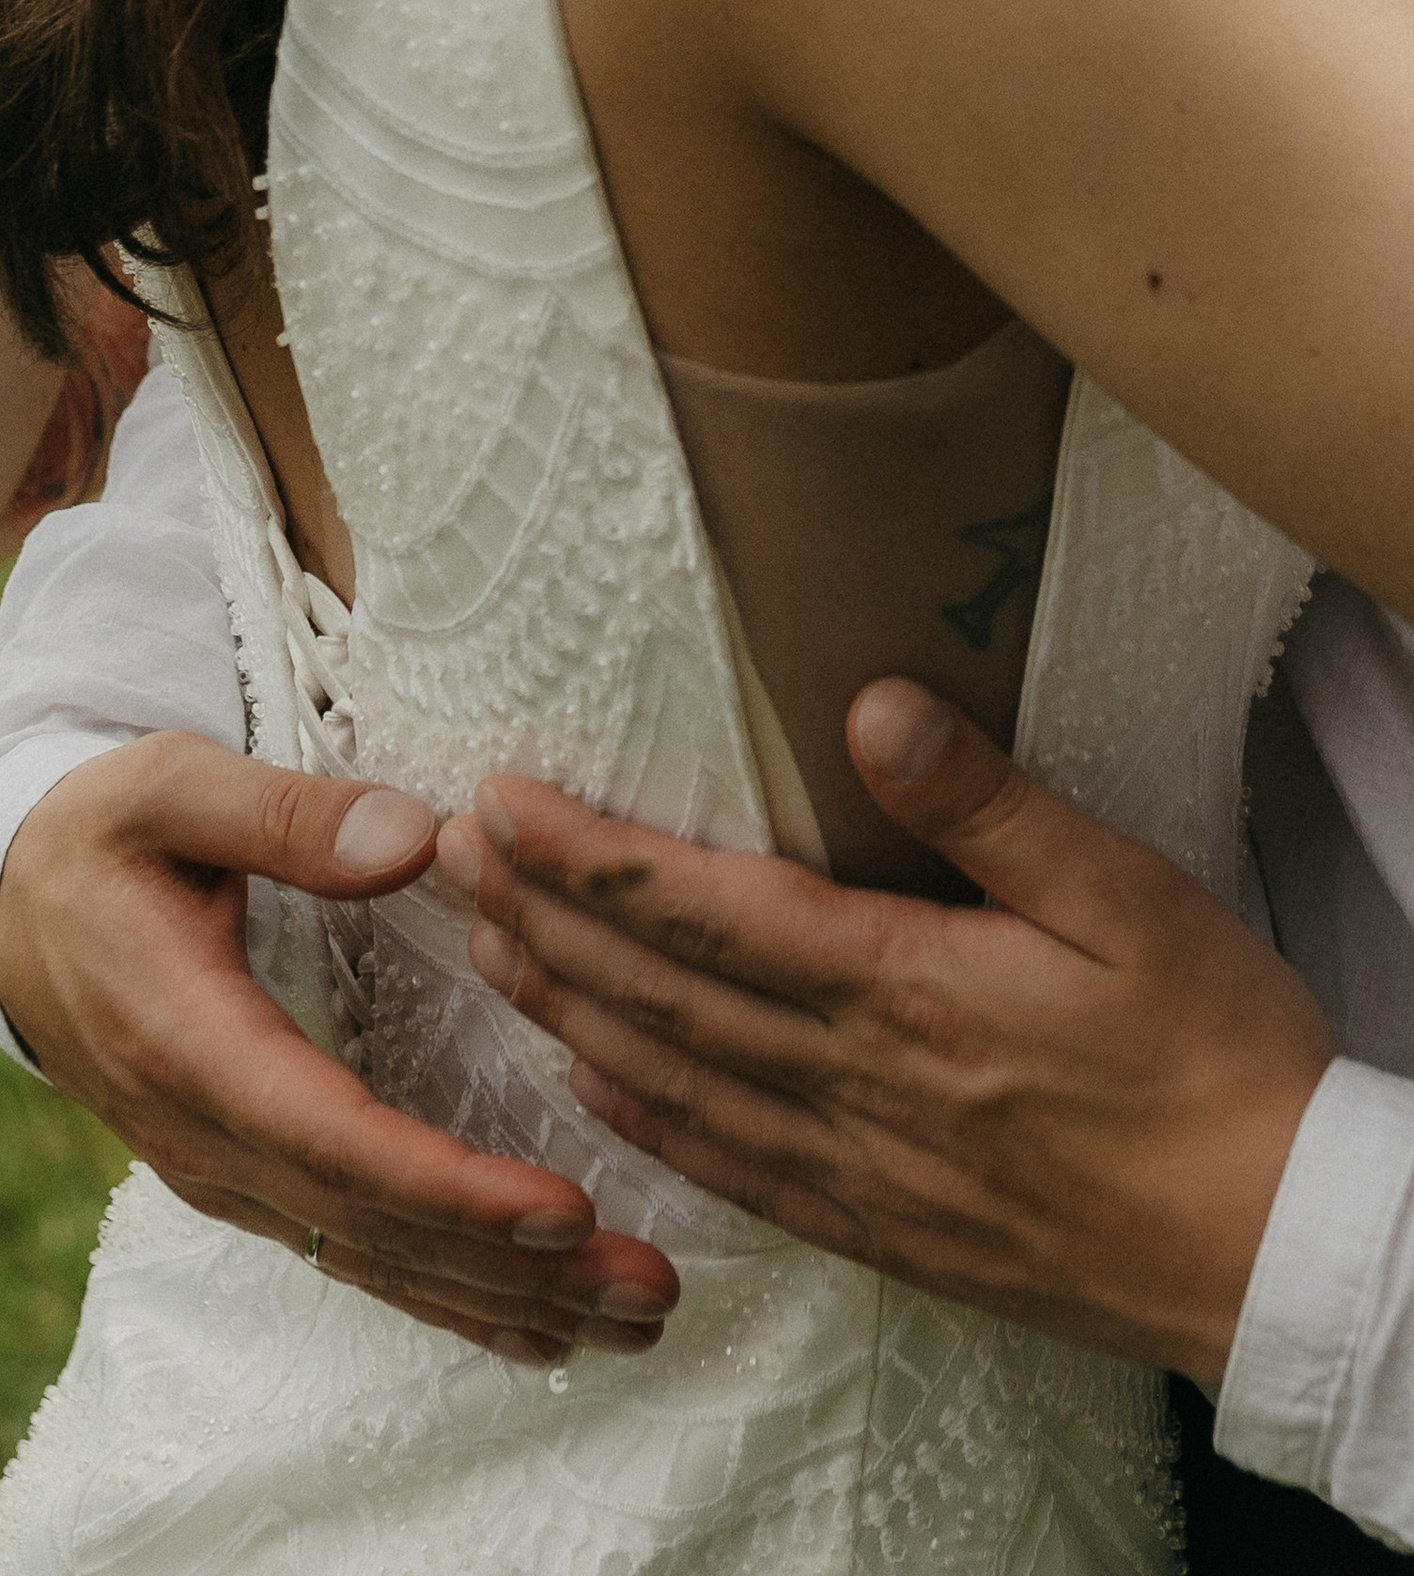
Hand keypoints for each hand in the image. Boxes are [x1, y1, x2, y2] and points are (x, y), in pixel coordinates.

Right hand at [0, 734, 678, 1361]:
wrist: (6, 907)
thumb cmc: (101, 838)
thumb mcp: (169, 790)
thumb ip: (286, 814)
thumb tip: (416, 837)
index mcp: (195, 1044)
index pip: (338, 1141)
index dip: (451, 1188)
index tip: (562, 1212)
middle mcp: (211, 1134)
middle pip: (377, 1226)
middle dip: (517, 1268)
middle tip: (648, 1288)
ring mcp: (229, 1169)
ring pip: (375, 1259)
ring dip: (505, 1299)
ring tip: (632, 1318)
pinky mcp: (251, 1174)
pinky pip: (356, 1250)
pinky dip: (450, 1294)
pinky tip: (537, 1323)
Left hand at [445, 678, 1337, 1391]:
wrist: (1276, 1250)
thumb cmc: (1220, 1056)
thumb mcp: (1130, 895)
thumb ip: (990, 803)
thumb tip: (873, 703)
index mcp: (909, 991)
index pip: (709, 912)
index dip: (593, 854)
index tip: (505, 799)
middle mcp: (857, 1087)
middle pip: (659, 996)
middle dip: (544, 918)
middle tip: (450, 856)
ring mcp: (862, 1171)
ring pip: (670, 1085)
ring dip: (566, 1012)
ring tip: (489, 950)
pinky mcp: (884, 1229)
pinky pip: (725, 1170)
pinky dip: (640, 1122)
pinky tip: (598, 1091)